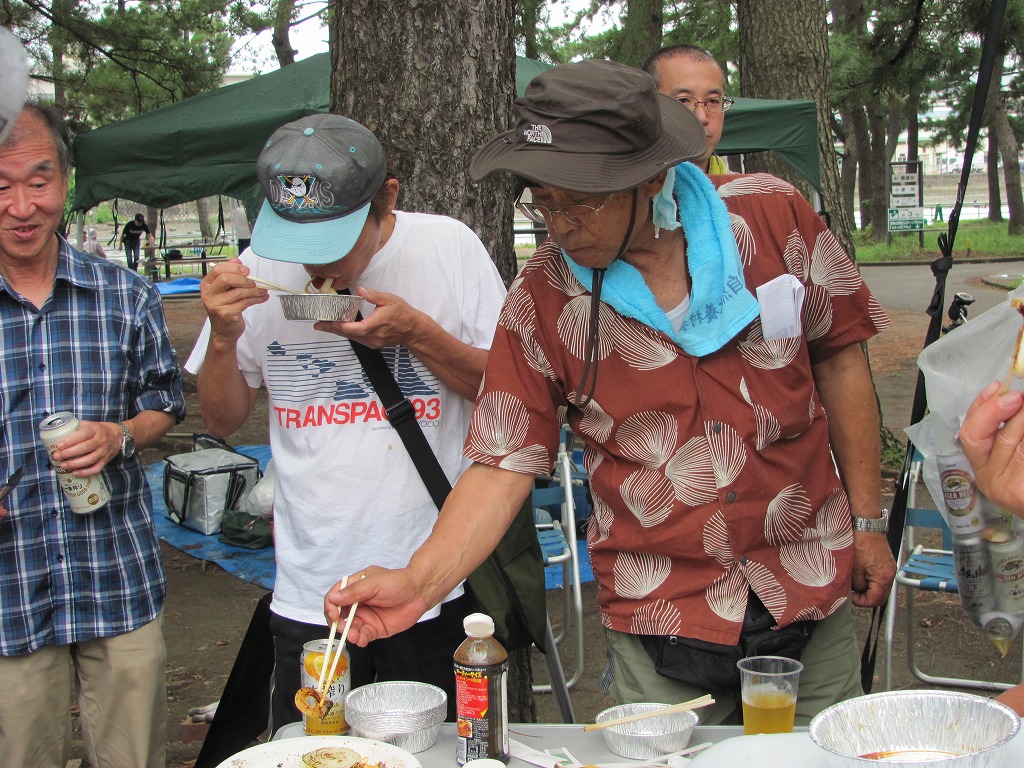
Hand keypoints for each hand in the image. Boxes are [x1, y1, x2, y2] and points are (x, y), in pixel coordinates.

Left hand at [49, 420, 122, 476]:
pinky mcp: (105, 461)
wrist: (118, 436)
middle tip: (56, 456)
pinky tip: (75, 473)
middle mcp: (101, 441)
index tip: (59, 445)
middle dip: (68, 453)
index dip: (70, 440)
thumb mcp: (90, 424)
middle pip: (84, 448)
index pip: (82, 435)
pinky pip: (96, 469)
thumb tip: (58, 431)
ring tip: (62, 465)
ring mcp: (103, 452)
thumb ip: (76, 426)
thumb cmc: (99, 430)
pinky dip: (85, 472)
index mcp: (95, 430)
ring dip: (74, 464)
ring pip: (89, 460)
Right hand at [199, 259, 268, 344]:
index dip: (234, 268)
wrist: (223, 331)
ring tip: (263, 291)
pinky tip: (262, 298)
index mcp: (207, 285)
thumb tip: (236, 260)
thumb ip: (230, 274)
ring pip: (239, 292)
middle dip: (243, 279)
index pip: (218, 269)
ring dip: (255, 290)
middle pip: (226, 279)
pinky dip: (257, 298)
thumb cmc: (225, 308)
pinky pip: (245, 302)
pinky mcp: (227, 314)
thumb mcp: (224, 290)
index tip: (246, 270)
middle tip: (254, 282)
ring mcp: (216, 305)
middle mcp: (208, 294)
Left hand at [314, 287, 423, 348]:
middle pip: (348, 334)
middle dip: (332, 329)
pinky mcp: (373, 343)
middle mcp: (372, 336)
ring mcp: (372, 342)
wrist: (413, 330)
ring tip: (324, 326)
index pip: (353, 328)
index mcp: (375, 324)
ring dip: (338, 332)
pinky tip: (339, 329)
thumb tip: (359, 290)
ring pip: (351, 338)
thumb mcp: (390, 300)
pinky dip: (347, 333)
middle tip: (318, 324)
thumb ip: (373, 295)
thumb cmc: (403, 313)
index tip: (327, 320)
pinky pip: (357, 339)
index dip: (339, 325)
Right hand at [323, 565, 434, 646]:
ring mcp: (366, 616)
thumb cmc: (399, 582)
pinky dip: (359, 640)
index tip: (335, 615)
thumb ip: (354, 591)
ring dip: (349, 633)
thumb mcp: (374, 582)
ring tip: (354, 636)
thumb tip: (334, 599)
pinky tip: (361, 640)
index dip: (331, 607)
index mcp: (355, 588)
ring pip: (349, 628)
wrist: (420, 593)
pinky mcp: (375, 628)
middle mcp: (358, 603)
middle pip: (338, 616)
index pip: (334, 597)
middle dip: (338, 623)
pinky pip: (362, 636)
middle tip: (343, 627)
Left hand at [850, 530, 895, 606]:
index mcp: (883, 578)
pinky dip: (872, 580)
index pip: (875, 600)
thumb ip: (857, 584)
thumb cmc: (861, 544)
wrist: (867, 526)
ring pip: (881, 587)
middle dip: (867, 597)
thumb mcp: (854, 568)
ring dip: (869, 589)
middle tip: (854, 594)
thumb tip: (857, 591)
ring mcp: (890, 568)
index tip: (852, 598)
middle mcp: (890, 574)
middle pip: (881, 596)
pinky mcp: (887, 563)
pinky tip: (861, 575)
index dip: (862, 602)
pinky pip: (881, 578)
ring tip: (856, 583)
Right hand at [959, 381, 1023, 514]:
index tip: (998, 386)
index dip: (981, 405)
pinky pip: (1016, 456)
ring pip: (1003, 442)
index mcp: (988, 461)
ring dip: (1020, 421)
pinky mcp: (1011, 492)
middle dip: (992, 411)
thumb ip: (1013, 425)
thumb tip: (1014, 398)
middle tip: (1016, 397)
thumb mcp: (1019, 441)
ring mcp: (998, 485)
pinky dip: (1023, 444)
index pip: (971, 429)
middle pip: (972, 436)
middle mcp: (988, 474)